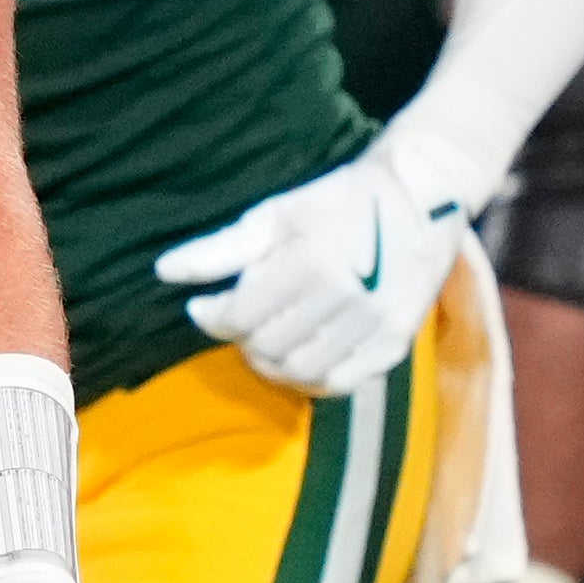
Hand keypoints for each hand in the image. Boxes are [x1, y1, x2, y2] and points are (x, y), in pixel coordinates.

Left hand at [155, 144, 460, 391]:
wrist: (420, 198)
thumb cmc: (337, 201)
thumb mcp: (275, 214)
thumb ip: (219, 249)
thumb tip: (164, 272)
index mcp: (310, 264)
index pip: (240, 316)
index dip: (211, 317)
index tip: (203, 308)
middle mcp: (346, 300)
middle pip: (267, 348)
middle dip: (240, 339)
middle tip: (237, 321)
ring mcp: (375, 326)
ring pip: (302, 373)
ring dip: (271, 363)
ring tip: (263, 339)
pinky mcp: (396, 344)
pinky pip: (342, 384)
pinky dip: (311, 379)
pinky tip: (298, 356)